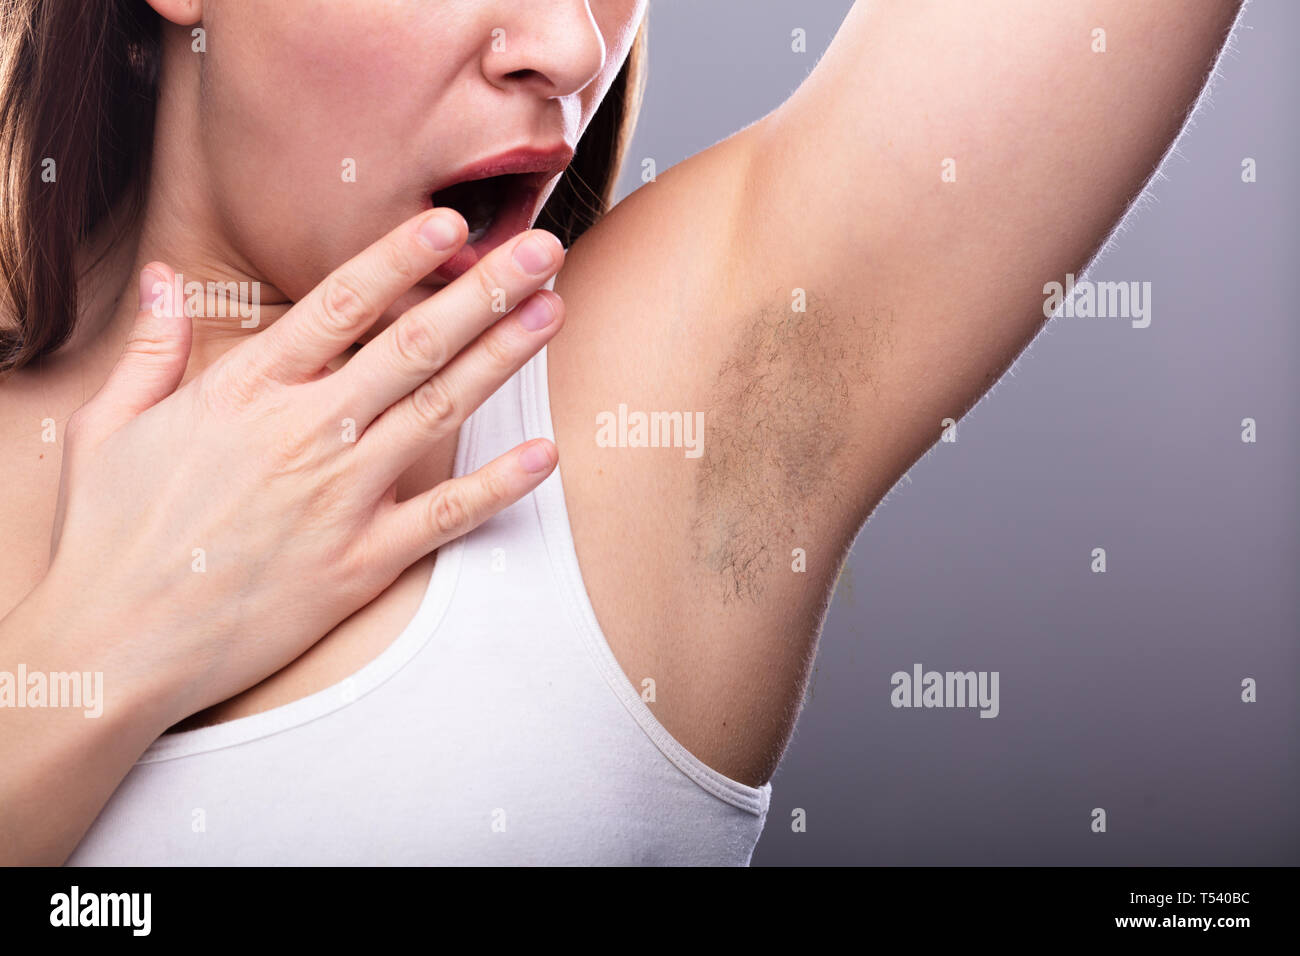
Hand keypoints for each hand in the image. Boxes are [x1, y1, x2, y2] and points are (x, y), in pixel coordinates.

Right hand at [41, 209, 564, 727]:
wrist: (110, 645)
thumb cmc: (106, 536)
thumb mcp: (107, 425)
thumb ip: (151, 348)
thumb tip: (164, 279)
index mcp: (246, 391)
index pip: (342, 304)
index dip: (403, 257)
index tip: (453, 222)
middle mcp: (305, 433)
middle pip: (413, 345)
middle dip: (484, 291)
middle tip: (542, 250)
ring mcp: (340, 498)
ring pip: (439, 412)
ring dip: (501, 358)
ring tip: (551, 313)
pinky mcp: (359, 563)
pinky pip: (444, 516)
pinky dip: (498, 486)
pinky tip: (544, 454)